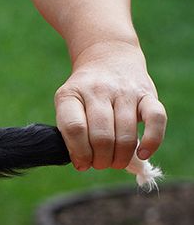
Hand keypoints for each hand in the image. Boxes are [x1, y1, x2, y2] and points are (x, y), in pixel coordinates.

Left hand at [54, 41, 166, 169]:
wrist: (108, 59)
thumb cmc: (85, 95)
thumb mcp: (68, 106)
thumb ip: (72, 132)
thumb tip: (83, 163)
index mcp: (70, 95)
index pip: (74, 129)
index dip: (79, 153)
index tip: (82, 164)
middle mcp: (97, 90)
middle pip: (101, 136)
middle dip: (101, 160)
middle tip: (100, 164)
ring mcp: (124, 91)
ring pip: (125, 133)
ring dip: (120, 157)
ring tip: (115, 162)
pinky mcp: (148, 94)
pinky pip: (156, 119)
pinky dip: (152, 141)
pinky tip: (143, 154)